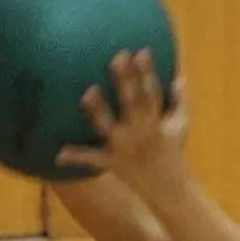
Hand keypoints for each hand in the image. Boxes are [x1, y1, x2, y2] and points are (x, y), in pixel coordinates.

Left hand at [57, 49, 188, 193]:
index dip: (147, 72)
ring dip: (98, 111)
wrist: (167, 189)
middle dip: (125, 80)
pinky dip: (76, 157)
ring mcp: (123, 148)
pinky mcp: (111, 164)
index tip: (141, 51)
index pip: (151, 92)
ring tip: (86, 92)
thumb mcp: (181, 126)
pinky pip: (92, 160)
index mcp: (155, 122)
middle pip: (131, 102)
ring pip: (108, 127)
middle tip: (116, 57)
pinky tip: (59, 153)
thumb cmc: (173, 153)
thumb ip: (180, 101)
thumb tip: (181, 77)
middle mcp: (139, 132)